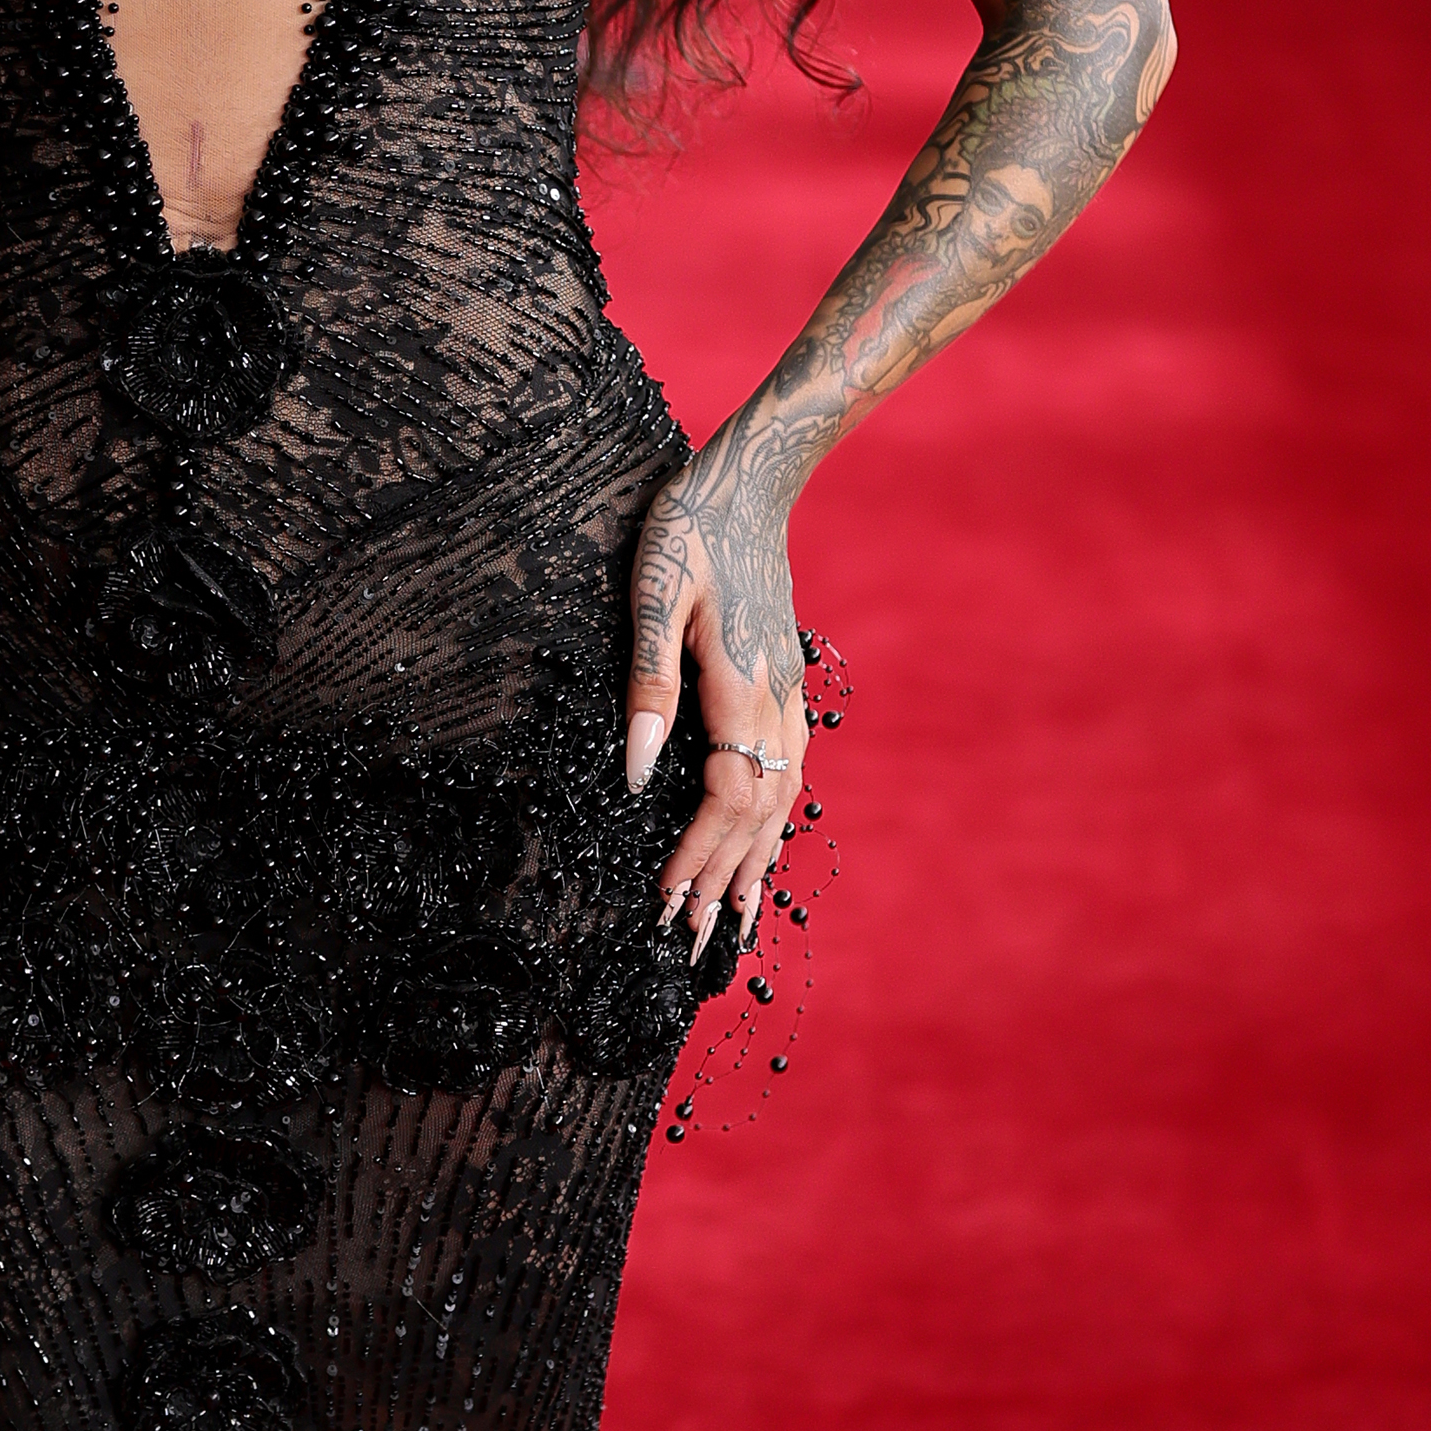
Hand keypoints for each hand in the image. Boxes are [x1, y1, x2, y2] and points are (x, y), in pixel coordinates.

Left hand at [624, 437, 806, 955]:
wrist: (750, 486)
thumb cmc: (688, 532)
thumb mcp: (653, 598)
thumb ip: (650, 688)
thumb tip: (640, 775)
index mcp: (741, 688)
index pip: (724, 797)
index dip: (695, 856)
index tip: (663, 902)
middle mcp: (777, 704)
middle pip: (757, 815)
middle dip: (723, 881)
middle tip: (691, 944)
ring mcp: (789, 699)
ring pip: (780, 803)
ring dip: (753, 865)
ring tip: (733, 924)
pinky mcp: (787, 690)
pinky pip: (788, 777)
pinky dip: (773, 826)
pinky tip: (760, 852)